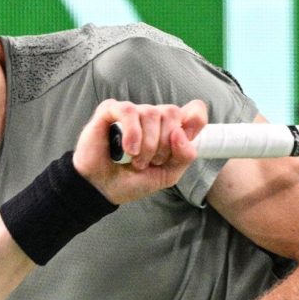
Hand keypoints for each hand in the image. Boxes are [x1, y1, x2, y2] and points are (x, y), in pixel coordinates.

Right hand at [72, 99, 207, 204]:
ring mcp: (132, 112)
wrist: (104, 189)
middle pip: (172, 113)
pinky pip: (129, 111)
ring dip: (147, 144)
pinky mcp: (110, 110)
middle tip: (151, 161)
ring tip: (136, 161)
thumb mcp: (168, 174)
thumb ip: (184, 156)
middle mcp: (152, 117)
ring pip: (151, 113)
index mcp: (169, 128)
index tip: (182, 140)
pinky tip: (128, 149)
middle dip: (164, 144)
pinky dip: (132, 133)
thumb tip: (180, 133)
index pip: (194, 110)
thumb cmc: (133, 180)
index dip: (194, 121)